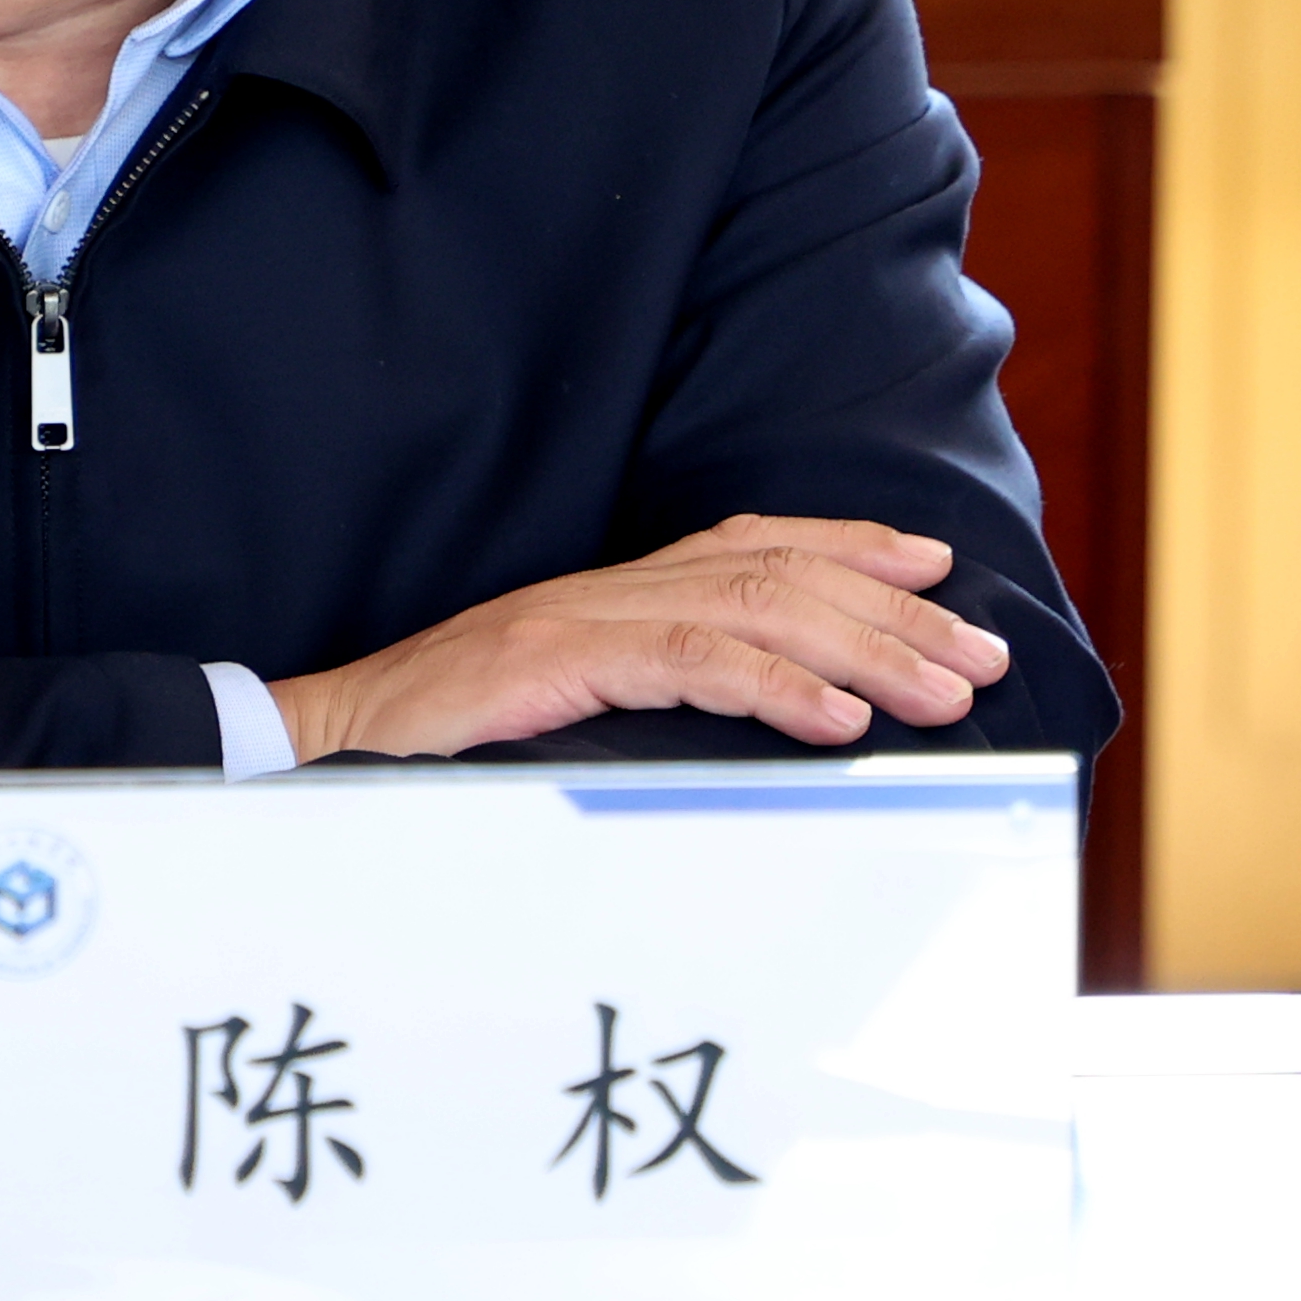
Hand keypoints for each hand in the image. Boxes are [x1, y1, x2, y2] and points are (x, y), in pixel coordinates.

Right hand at [270, 514, 1009, 761]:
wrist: (321, 753)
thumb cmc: (439, 755)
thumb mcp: (562, 720)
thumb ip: (643, 712)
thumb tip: (760, 739)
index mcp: (608, 599)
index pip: (745, 546)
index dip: (845, 546)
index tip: (933, 568)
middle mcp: (604, 592)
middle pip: (772, 574)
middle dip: (888, 611)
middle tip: (979, 654)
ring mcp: (577, 622)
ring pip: (748, 610)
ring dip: (862, 649)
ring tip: (943, 691)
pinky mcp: (552, 663)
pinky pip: (685, 663)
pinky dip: (774, 688)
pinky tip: (839, 721)